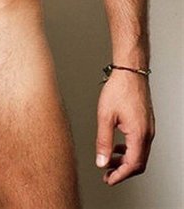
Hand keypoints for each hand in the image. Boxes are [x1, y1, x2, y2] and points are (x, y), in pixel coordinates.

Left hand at [95, 70, 154, 184]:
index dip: (120, 176)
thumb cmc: (119, 89)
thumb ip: (103, 142)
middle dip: (123, 171)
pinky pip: (140, 143)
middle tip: (108, 175)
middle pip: (139, 163)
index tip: (108, 180)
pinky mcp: (146, 122)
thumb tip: (102, 161)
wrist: (130, 71)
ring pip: (140, 153)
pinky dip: (129, 150)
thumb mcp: (105, 116)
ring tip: (110, 162)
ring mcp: (148, 128)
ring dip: (125, 161)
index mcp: (138, 134)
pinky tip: (117, 146)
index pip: (132, 165)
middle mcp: (147, 133)